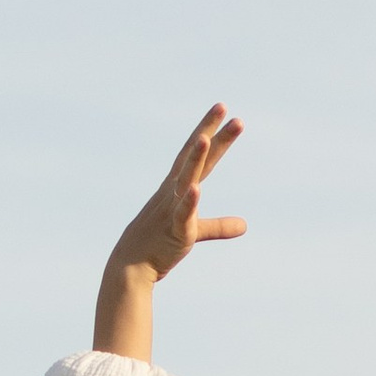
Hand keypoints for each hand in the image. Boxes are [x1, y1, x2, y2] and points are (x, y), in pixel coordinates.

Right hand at [94, 106, 245, 361]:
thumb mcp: (194, 232)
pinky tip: (196, 189)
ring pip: (185, 179)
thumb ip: (219, 226)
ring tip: (205, 138)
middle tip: (223, 108)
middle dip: (209, 133)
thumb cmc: (158, 245)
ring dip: (194, 159)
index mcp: (177, 187)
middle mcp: (173, 191)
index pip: (197, 153)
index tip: (222, 108)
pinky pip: (183, 215)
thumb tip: (244, 225)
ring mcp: (172, 209)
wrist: (130, 268)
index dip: (210, 130)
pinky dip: (189, 202)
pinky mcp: (174, 231)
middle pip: (194, 157)